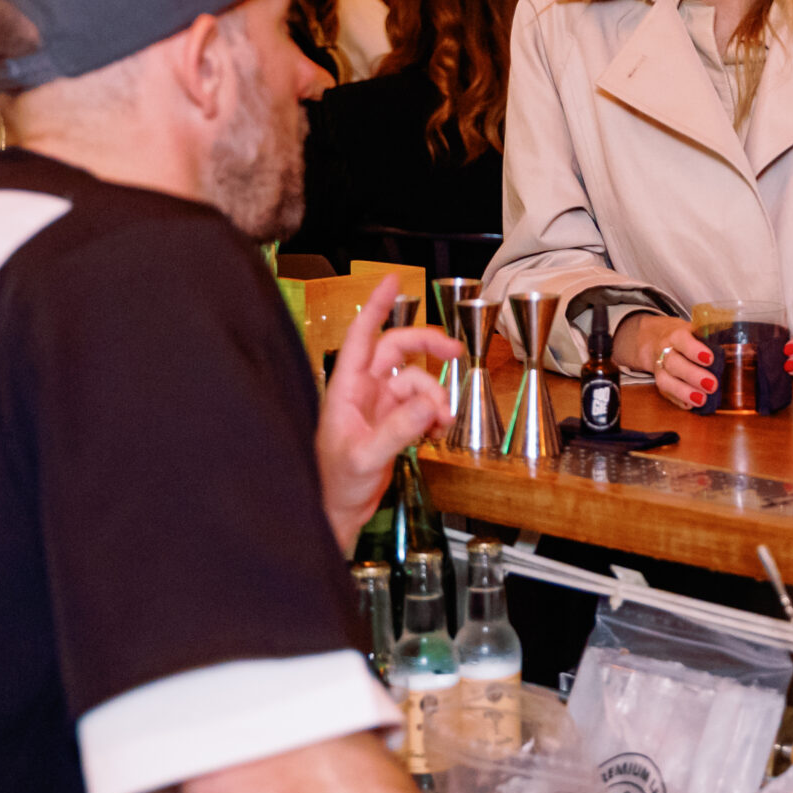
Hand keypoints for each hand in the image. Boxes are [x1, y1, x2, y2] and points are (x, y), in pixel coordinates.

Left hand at [315, 276, 461, 552]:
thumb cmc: (336, 484)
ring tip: (441, 422)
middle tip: (456, 353)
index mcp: (346, 388)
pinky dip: (436, 413)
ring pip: (418, 381)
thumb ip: (398, 430)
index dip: (377, 306)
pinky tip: (437, 430)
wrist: (340, 512)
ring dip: (436, 397)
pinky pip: (423, 404)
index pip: (362, 336)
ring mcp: (379, 405)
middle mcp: (363, 390)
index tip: (392, 280)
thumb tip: (428, 404)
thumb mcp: (366, 457)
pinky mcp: (393, 422)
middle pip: (399, 351)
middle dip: (429, 348)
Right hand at [615, 311, 717, 409]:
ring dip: (684, 392)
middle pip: (674, 363)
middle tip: (712, 385)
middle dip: (693, 375)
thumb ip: (714, 339)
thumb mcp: (697, 331)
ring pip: (666, 381)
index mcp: (676, 335)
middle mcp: (665, 351)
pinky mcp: (659, 383)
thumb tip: (742, 349)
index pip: (682, 340)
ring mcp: (660, 368)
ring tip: (702, 400)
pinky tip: (690, 405)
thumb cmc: (687, 338)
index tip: (710, 359)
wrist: (659, 340)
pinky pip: (665, 393)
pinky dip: (678, 400)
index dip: (694, 350)